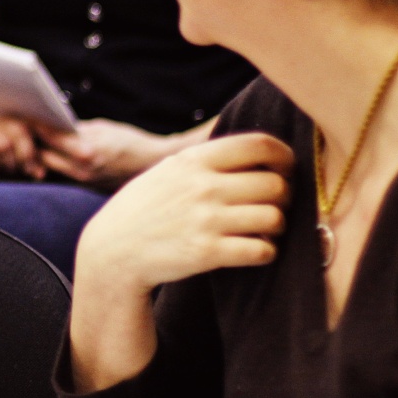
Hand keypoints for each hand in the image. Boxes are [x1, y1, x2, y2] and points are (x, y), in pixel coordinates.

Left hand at [34, 118, 195, 189]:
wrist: (151, 165)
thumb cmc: (128, 141)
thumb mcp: (101, 127)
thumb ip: (74, 128)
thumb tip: (48, 122)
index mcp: (86, 149)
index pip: (48, 135)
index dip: (31, 124)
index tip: (20, 115)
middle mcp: (81, 168)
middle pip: (40, 154)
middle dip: (28, 141)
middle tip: (18, 128)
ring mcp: (81, 181)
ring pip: (46, 167)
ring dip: (36, 154)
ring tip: (27, 140)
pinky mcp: (83, 188)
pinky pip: (58, 174)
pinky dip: (48, 163)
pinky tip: (42, 152)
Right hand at [67, 132, 292, 391]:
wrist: (113, 250)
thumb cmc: (144, 208)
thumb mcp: (168, 171)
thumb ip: (205, 159)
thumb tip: (253, 149)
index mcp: (194, 160)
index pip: (259, 145)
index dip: (284, 156)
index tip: (284, 169)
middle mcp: (202, 186)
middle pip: (275, 184)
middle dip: (283, 197)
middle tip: (275, 205)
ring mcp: (206, 220)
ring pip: (275, 218)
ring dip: (277, 226)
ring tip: (264, 230)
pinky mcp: (208, 253)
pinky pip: (262, 250)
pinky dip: (266, 252)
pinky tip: (254, 249)